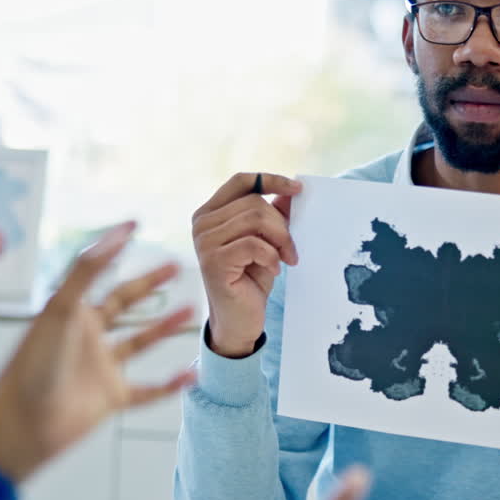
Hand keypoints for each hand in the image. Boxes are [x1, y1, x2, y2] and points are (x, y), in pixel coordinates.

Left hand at [0, 222, 196, 482]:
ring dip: (165, 326)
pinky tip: (192, 373)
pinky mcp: (111, 398)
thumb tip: (117, 233)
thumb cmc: (33, 366)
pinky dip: (170, 383)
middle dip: (149, 285)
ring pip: (140, 343)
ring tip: (192, 310)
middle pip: (124, 304)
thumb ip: (87, 270)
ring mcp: (101, 368)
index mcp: (70, 313)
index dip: (116, 250)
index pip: (100, 274)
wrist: (22, 425)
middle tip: (177, 266)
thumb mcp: (61, 309)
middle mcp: (87, 338)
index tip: (136, 225)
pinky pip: (148, 390)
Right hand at [192, 172, 302, 357]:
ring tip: (286, 258)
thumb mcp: (266, 242)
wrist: (239, 320)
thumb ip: (273, 216)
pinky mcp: (213, 262)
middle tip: (291, 248)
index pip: (241, 181)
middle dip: (281, 224)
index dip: (270, 180)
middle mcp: (202, 223)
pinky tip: (274, 270)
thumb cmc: (250, 280)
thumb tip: (291, 192)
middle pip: (254, 203)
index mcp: (211, 212)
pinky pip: (253, 244)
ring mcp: (204, 242)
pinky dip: (271, 256)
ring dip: (280, 240)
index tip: (297, 189)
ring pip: (255, 220)